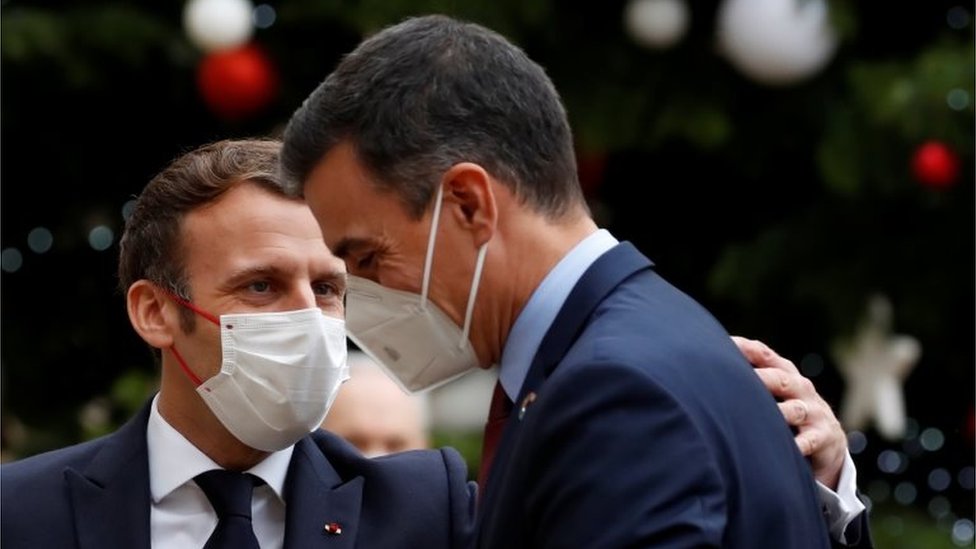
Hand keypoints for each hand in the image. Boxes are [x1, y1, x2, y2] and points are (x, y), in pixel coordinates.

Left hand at [731, 336, 846, 489]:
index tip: (723, 345)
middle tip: (737, 380)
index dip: (745, 348)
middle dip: (760, 378)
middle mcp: (800, 388)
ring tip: (761, 416)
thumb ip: (749, 377)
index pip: (764, 354)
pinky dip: (798, 445)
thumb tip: (703, 366)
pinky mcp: (822, 435)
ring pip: (794, 410)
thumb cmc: (789, 410)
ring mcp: (813, 411)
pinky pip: (809, 440)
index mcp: (785, 373)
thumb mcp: (775, 390)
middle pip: (779, 379)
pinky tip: (787, 448)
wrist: (828, 440)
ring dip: (779, 412)